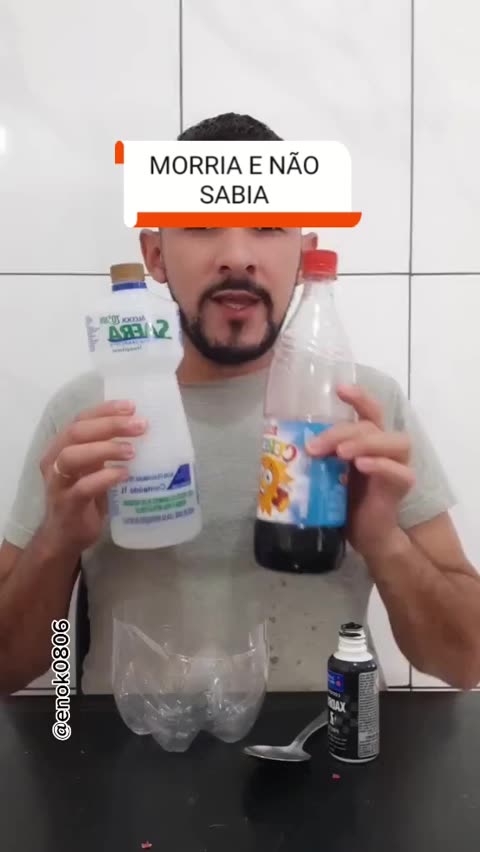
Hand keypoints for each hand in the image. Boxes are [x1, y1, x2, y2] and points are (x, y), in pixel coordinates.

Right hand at [39, 400, 146, 554]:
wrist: (65, 537)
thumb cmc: (85, 498)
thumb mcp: (96, 469)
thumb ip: (109, 451)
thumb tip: (143, 433)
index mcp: (62, 446)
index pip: (81, 419)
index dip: (105, 410)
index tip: (131, 406)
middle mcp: (55, 460)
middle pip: (76, 432)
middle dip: (109, 425)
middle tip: (140, 426)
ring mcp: (57, 482)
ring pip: (72, 456)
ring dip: (104, 449)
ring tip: (132, 451)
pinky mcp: (66, 504)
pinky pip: (82, 487)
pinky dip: (104, 478)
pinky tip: (123, 475)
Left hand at [307, 384, 414, 558]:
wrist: (364, 534)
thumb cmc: (344, 499)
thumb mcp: (326, 473)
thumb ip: (317, 456)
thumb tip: (282, 445)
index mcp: (368, 438)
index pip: (368, 409)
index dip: (358, 396)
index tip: (338, 388)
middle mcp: (386, 445)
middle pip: (369, 425)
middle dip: (340, 432)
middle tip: (314, 447)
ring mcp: (398, 463)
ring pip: (391, 441)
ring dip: (363, 443)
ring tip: (341, 453)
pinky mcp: (403, 484)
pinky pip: (398, 470)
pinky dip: (380, 465)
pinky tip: (362, 466)